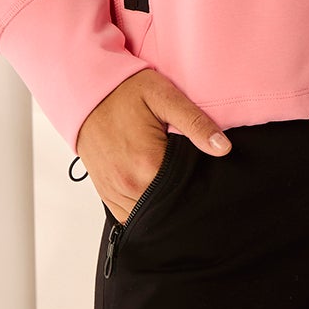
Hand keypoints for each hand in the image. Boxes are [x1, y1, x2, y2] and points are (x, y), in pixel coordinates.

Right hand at [77, 72, 231, 222]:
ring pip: (148, 216)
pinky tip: (154, 190)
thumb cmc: (124, 92)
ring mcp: (114, 191)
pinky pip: (129, 215)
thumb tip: (223, 148)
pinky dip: (144, 208)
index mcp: (146, 164)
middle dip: (182, 199)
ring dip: (162, 205)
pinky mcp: (106, 193)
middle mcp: (128, 184)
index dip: (200, 187)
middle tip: (189, 177)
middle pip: (168, 208)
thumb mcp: (165, 97)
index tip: (204, 175)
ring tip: (172, 183)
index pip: (186, 194)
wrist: (85, 92)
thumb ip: (195, 123)